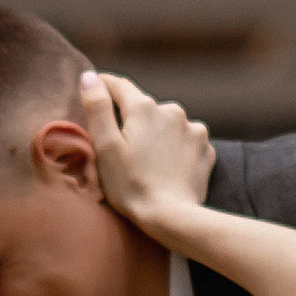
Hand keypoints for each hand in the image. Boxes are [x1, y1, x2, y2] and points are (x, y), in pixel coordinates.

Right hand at [78, 69, 212, 236]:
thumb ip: (97, 107)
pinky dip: (175, 148)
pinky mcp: (206, 149)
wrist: (172, 218)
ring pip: (166, 123)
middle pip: (144, 107)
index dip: (102, 87)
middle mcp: (172, 110)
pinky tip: (167, 167)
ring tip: (146, 160)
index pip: (118, 85)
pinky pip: (185, 140)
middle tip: (120, 145)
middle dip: (131, 119)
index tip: (93, 92)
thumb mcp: (105, 146)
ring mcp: (193, 129)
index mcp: (144, 107)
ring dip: (156, 134)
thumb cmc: (131, 185)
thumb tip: (89, 77)